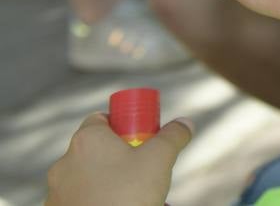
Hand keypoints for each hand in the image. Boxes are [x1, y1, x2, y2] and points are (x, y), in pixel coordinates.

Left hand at [47, 114, 192, 205]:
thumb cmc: (126, 194)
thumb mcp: (160, 159)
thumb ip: (173, 136)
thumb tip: (184, 124)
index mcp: (87, 139)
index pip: (102, 118)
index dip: (125, 125)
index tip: (142, 138)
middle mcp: (66, 161)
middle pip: (98, 150)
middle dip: (122, 158)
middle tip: (144, 170)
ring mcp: (58, 190)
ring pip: (90, 177)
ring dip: (110, 182)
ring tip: (135, 197)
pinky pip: (82, 200)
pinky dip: (98, 201)